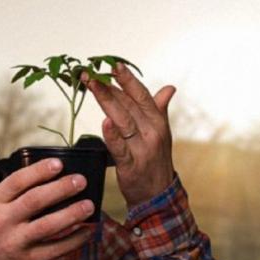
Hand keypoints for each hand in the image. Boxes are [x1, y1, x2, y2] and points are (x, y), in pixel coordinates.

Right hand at [0, 158, 95, 259]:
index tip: (59, 164)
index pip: (17, 182)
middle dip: (61, 189)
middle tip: (81, 181)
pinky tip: (88, 230)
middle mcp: (2, 221)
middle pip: (35, 201)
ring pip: (48, 226)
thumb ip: (14, 193)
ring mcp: (15, 243)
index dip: (39, 171)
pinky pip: (56, 249)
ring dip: (72, 214)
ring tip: (89, 205)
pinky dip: (75, 239)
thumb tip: (51, 176)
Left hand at [84, 63, 176, 206]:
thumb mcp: (162, 133)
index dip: (127, 79)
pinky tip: (105, 123)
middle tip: (90, 74)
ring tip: (92, 87)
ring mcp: (142, 150)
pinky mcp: (131, 166)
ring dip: (106, 102)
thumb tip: (169, 88)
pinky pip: (120, 148)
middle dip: (108, 87)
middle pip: (128, 105)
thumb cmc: (156, 161)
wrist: (159, 195)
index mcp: (158, 122)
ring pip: (123, 121)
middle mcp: (152, 133)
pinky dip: (113, 136)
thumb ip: (160, 109)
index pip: (142, 96)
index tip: (113, 64)